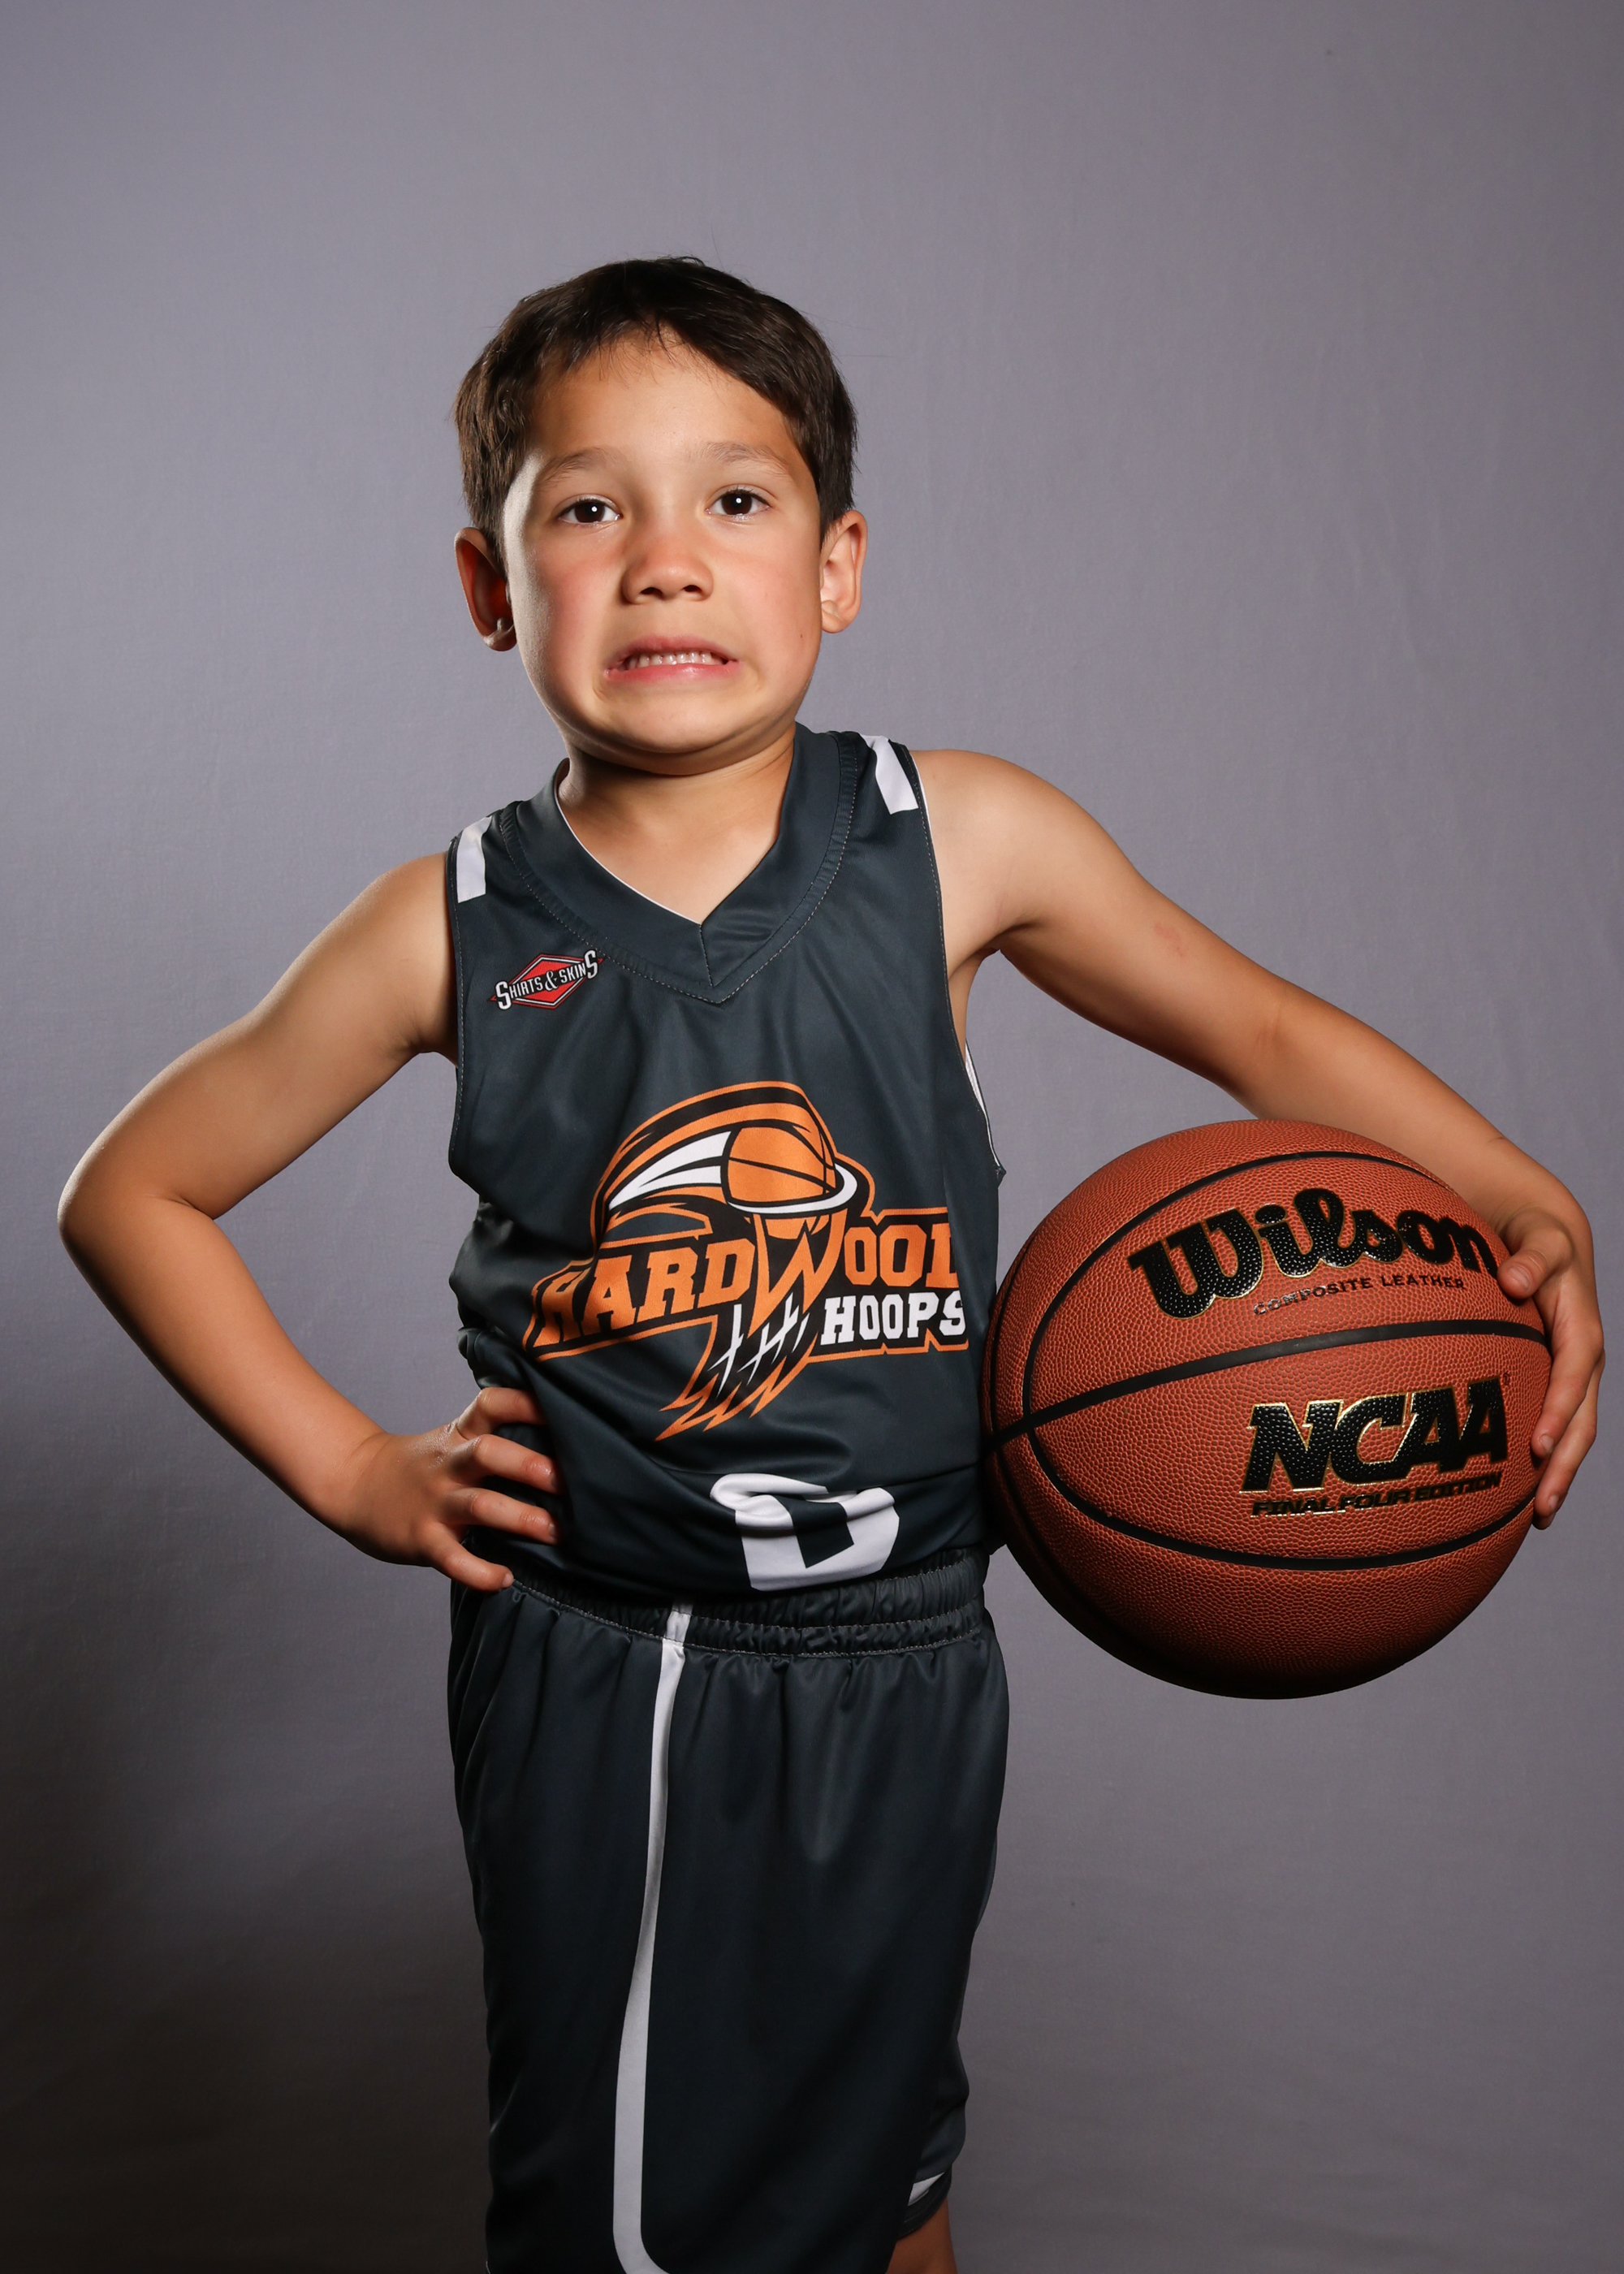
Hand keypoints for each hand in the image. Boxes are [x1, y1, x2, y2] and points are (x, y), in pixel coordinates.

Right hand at [330, 1386, 559, 1588]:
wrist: (355, 1484)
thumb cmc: (423, 1466)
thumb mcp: (454, 1440)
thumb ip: (496, 1439)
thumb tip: (565, 1446)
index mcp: (460, 1435)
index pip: (492, 1405)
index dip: (525, 1403)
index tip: (563, 1409)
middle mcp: (449, 1465)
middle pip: (488, 1452)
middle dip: (529, 1465)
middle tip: (568, 1481)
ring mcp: (435, 1502)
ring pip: (479, 1505)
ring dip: (519, 1517)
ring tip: (554, 1531)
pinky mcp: (422, 1539)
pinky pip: (452, 1559)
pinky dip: (478, 1571)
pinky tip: (504, 1579)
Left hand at [1498, 1208, 1603, 1526]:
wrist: (1549, 1242)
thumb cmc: (1540, 1241)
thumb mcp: (1541, 1240)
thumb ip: (1532, 1257)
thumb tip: (1514, 1278)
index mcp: (1581, 1333)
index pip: (1572, 1378)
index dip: (1557, 1411)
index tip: (1536, 1444)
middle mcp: (1583, 1363)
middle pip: (1579, 1423)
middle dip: (1562, 1465)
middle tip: (1541, 1506)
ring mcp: (1573, 1379)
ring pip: (1572, 1435)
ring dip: (1558, 1475)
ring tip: (1538, 1517)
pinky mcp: (1557, 1386)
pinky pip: (1556, 1429)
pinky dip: (1545, 1461)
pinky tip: (1523, 1496)